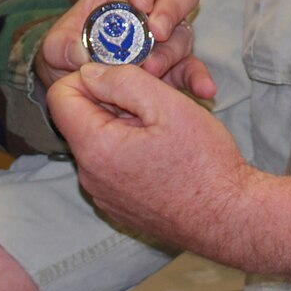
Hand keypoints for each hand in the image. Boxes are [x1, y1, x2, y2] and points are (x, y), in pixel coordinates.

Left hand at [35, 0, 214, 99]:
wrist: (76, 85)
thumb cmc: (68, 51)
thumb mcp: (54, 47)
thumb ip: (62, 47)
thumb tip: (79, 53)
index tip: (139, 2)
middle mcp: (154, 2)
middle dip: (171, 8)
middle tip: (156, 31)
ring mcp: (168, 33)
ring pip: (184, 29)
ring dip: (171, 50)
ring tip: (151, 70)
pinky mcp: (175, 64)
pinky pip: (192, 67)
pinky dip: (198, 78)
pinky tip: (203, 90)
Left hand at [48, 62, 290, 288]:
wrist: (231, 218)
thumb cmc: (204, 162)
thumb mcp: (167, 104)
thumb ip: (122, 80)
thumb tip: (90, 71)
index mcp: (95, 148)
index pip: (59, 97)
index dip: (87, 76)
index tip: (121, 75)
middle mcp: (91, 177)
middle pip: (79, 120)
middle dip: (109, 102)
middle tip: (151, 100)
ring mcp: (104, 196)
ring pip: (98, 143)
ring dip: (122, 126)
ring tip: (162, 127)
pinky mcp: (120, 208)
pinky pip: (111, 168)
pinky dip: (129, 152)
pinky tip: (163, 153)